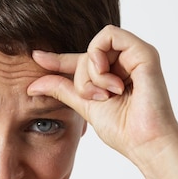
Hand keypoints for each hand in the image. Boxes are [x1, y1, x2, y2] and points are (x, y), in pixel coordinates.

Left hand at [27, 25, 177, 162]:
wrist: (144, 143)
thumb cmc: (123, 130)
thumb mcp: (85, 105)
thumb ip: (63, 90)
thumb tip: (32, 85)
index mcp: (116, 74)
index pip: (83, 60)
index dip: (59, 59)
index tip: (36, 57)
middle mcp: (127, 61)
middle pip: (87, 53)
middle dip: (83, 78)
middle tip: (97, 98)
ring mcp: (136, 55)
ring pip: (96, 45)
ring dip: (92, 72)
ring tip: (106, 93)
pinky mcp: (144, 51)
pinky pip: (109, 35)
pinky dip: (100, 58)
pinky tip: (110, 81)